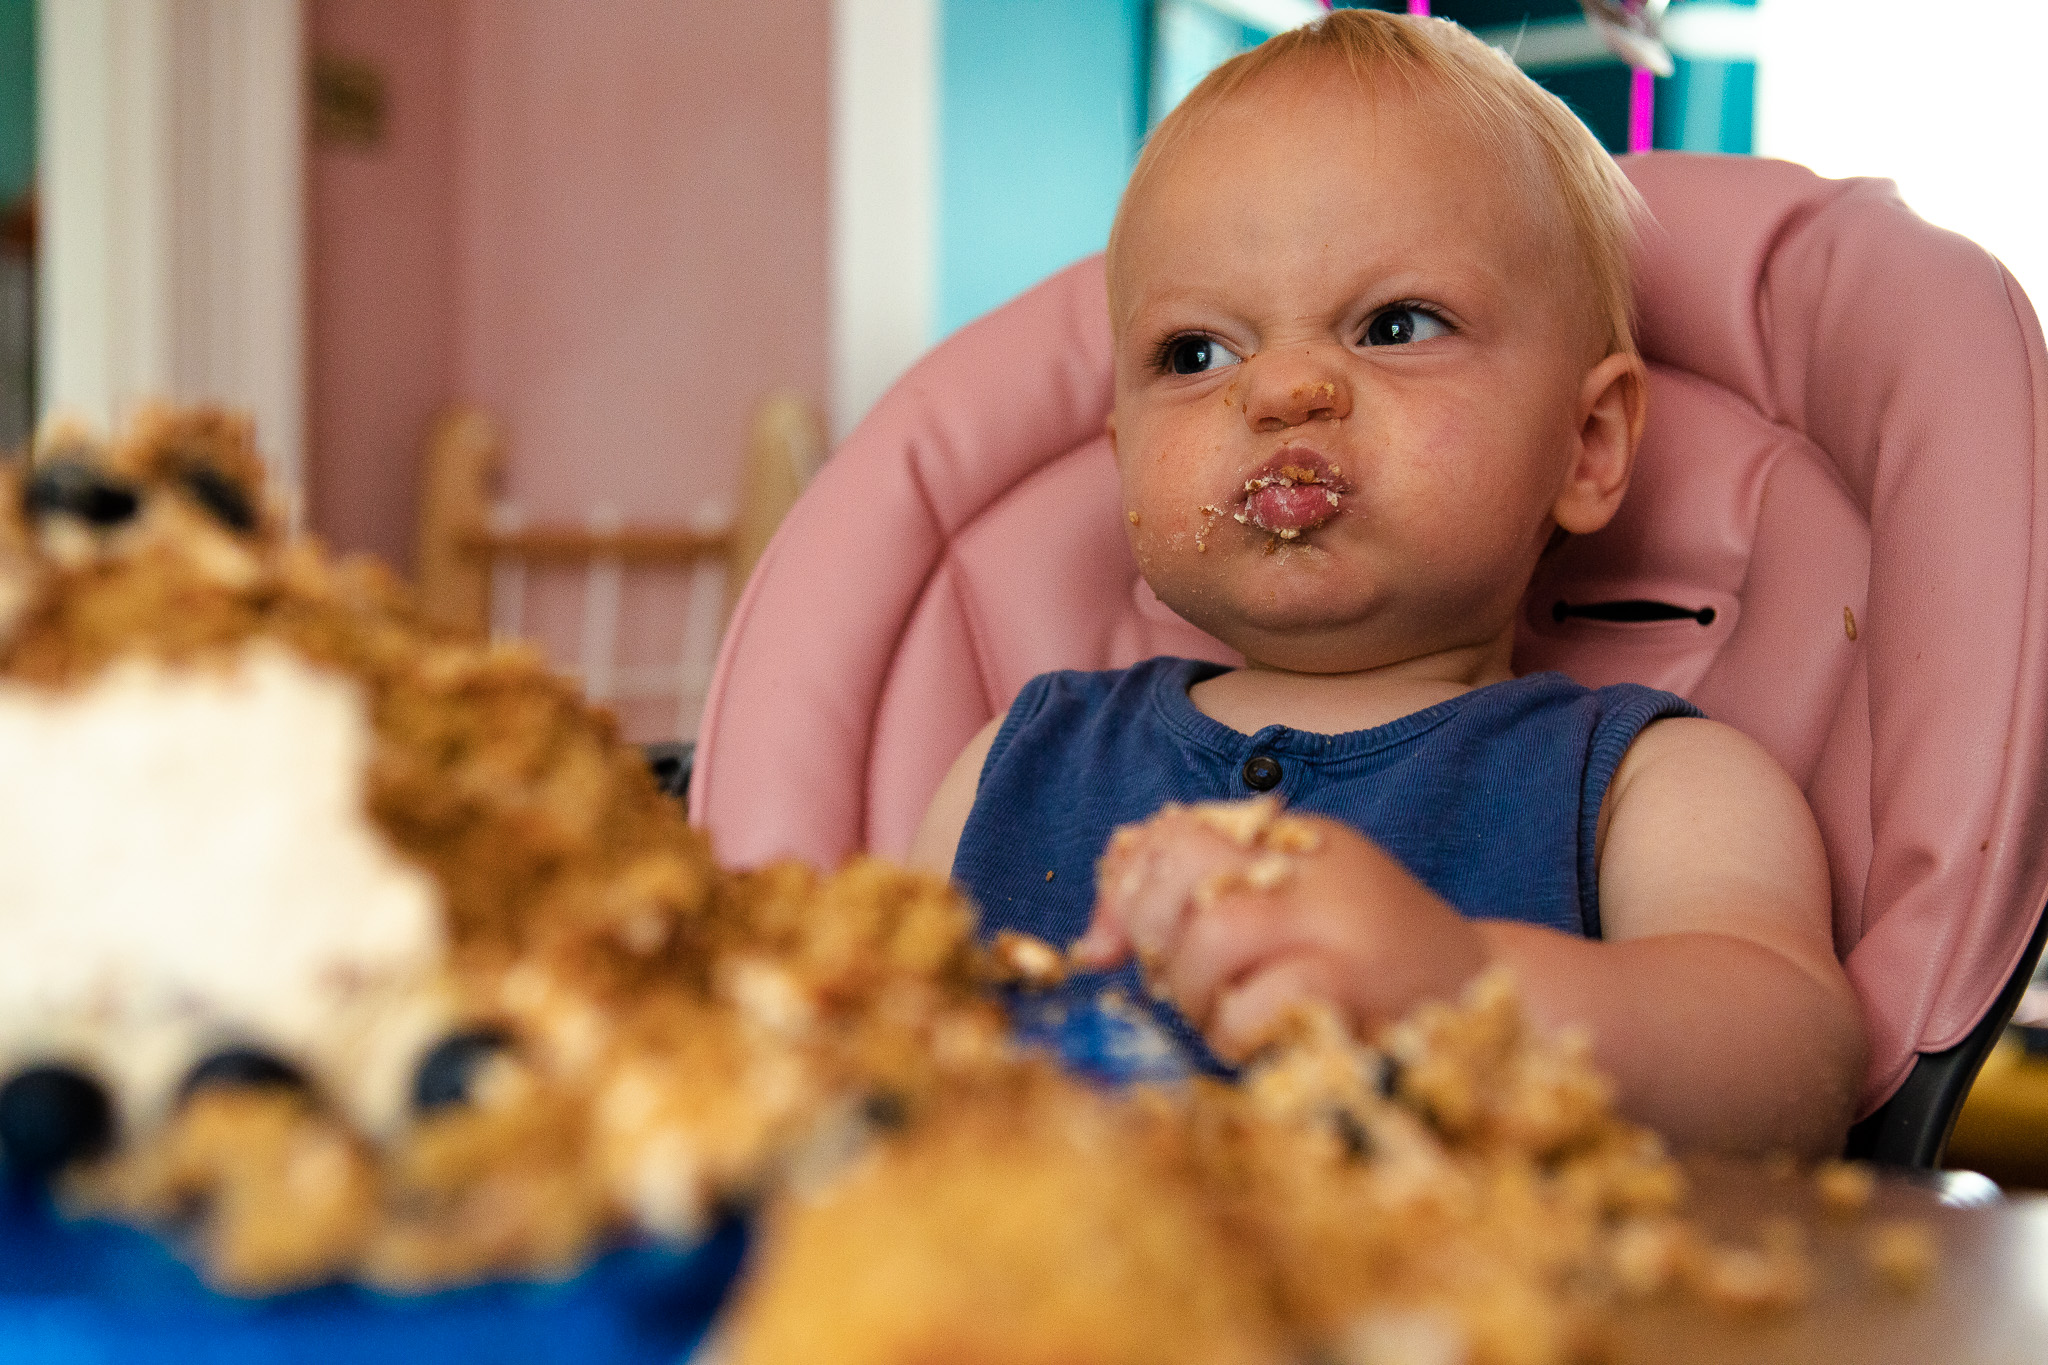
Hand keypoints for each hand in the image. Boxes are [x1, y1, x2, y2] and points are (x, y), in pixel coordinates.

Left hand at [1072, 798, 1488, 1059]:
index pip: (1170, 832)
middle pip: (1179, 870)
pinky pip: (1254, 1004)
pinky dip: (1235, 1030)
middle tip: (1184, 983)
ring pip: (1210, 933)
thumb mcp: (1287, 909)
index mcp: (1292, 838)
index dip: (1126, 890)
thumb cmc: (1370, 962)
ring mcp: (1337, 923)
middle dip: (1156, 939)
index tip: (1129, 943)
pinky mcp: (1353, 988)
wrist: (1488, 998)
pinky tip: (1262, 1036)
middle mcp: (1314, 865)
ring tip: (1226, 1014)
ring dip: (1194, 992)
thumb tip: (1088, 947)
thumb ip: (1191, 907)